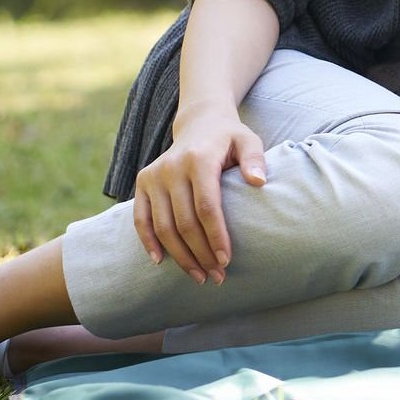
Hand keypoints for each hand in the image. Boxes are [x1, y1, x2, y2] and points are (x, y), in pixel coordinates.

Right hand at [131, 102, 267, 282]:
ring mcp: (154, 176)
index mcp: (199, 159)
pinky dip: (148, 242)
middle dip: (201, 254)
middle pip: (184, 222)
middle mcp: (171, 168)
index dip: (216, 236)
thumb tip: (259, 181)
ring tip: (199, 276)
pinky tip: (161, 262)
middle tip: (217, 276)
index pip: (206, 207)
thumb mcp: (248, 140)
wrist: (199, 123)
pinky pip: (141, 219)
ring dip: (180, 256)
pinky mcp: (142, 182)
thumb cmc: (229, 138)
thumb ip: (255, 158)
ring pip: (163, 227)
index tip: (227, 260)